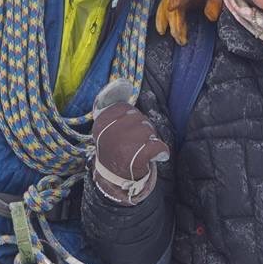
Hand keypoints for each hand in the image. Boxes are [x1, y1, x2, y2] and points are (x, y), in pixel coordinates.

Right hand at [91, 79, 168, 204]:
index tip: (126, 130)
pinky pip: (158, 146)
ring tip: (140, 151)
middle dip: (141, 128)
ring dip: (149, 139)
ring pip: (149, 130)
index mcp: (101, 122)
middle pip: (138, 118)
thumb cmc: (114, 150)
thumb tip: (124, 83)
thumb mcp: (107, 128)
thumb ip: (114, 110)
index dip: (130, 118)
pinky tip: (157, 155)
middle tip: (134, 143)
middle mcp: (110, 132)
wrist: (114, 180)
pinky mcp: (137, 157)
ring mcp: (124, 144)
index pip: (124, 108)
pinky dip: (161, 151)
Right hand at [155, 0, 223, 44]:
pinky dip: (162, 19)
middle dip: (174, 19)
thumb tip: (211, 16)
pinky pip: (164, 8)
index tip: (172, 7)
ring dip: (166, 22)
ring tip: (177, 38)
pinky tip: (162, 31)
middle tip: (179, 36)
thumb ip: (218, 0)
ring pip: (165, 4)